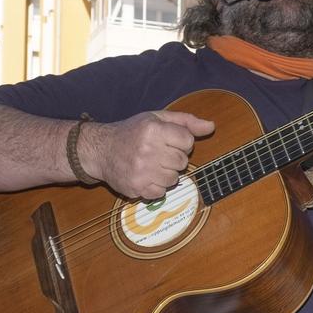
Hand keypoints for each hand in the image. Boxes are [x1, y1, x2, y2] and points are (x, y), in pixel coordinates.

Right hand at [81, 110, 215, 199]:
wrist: (101, 150)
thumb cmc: (132, 132)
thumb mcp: (156, 118)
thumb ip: (185, 122)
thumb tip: (211, 126)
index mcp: (153, 130)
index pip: (188, 142)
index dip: (181, 142)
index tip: (167, 141)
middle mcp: (147, 150)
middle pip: (182, 162)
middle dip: (174, 159)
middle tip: (158, 153)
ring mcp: (141, 171)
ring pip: (174, 179)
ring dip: (166, 174)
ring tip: (151, 164)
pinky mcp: (136, 188)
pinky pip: (161, 193)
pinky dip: (156, 187)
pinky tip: (145, 176)